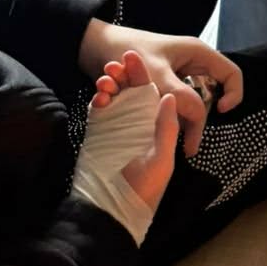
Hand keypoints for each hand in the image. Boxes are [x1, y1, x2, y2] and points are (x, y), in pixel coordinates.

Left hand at [83, 20, 243, 153]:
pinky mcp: (165, 85)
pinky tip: (156, 129)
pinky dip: (167, 117)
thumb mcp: (154, 73)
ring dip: (180, 121)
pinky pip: (176, 105)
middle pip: (212, 95)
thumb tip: (198, 117)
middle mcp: (192, 64)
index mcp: (198, 54)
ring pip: (192, 104)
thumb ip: (178, 94)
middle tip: (188, 146)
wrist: (94, 45)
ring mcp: (179, 75)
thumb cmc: (126, 49)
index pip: (231, 75)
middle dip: (200, 120)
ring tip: (172, 142)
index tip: (220, 113)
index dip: (234, 95)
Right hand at [88, 49, 182, 212]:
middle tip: (114, 62)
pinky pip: (98, 111)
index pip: (150, 93)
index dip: (142, 74)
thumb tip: (169, 97)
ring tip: (106, 78)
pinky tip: (98, 97)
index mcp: (155, 125)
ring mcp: (116, 126)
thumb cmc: (144, 189)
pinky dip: (97, 101)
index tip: (133, 55)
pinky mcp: (98, 133)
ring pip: (112, 97)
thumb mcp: (161, 159)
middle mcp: (136, 122)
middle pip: (129, 90)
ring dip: (108, 85)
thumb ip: (165, 129)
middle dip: (122, 74)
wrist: (113, 210)